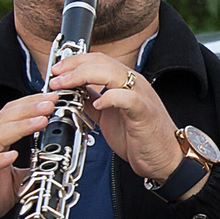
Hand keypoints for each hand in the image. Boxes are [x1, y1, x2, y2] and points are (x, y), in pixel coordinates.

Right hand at [0, 92, 57, 218]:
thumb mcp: (11, 182)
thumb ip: (28, 170)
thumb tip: (52, 166)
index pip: (10, 114)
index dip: (31, 104)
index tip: (54, 97)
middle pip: (5, 119)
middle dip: (30, 109)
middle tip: (52, 101)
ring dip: (19, 127)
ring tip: (41, 120)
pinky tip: (12, 156)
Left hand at [45, 53, 182, 180]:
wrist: (164, 158)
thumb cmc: (140, 137)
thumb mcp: (108, 115)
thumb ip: (93, 101)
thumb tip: (72, 93)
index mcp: (125, 83)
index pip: (98, 60)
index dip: (74, 62)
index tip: (56, 71)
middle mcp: (134, 84)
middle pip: (102, 61)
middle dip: (73, 67)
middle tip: (54, 77)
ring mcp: (140, 96)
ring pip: (112, 73)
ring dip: (83, 76)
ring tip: (65, 86)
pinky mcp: (144, 112)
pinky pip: (127, 98)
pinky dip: (110, 97)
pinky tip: (97, 103)